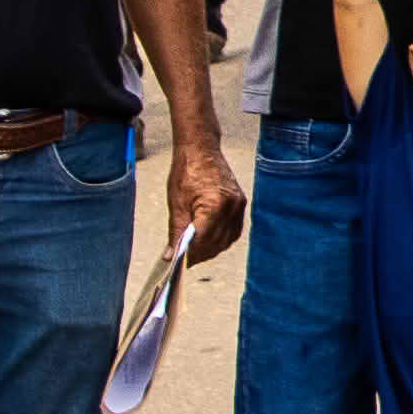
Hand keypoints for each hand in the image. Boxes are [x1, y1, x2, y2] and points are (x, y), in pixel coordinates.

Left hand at [164, 138, 247, 269]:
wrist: (201, 149)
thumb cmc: (186, 171)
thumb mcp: (176, 203)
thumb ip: (176, 232)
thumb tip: (172, 255)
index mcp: (214, 206)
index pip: (202, 241)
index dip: (190, 255)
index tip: (178, 264)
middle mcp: (231, 207)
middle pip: (216, 243)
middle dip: (200, 254)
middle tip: (184, 260)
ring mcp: (238, 205)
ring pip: (226, 240)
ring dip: (211, 248)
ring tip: (194, 251)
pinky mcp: (240, 203)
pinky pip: (233, 230)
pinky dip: (222, 239)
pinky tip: (209, 240)